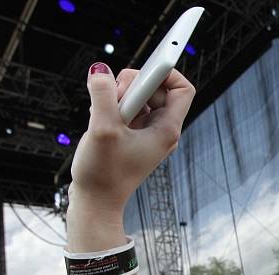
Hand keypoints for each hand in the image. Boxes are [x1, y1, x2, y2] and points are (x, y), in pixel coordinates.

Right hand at [69, 63, 194, 218]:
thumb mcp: (102, 129)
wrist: (96, 202)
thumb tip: (100, 71)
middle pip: (157, 87)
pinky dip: (112, 105)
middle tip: (114, 94)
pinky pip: (127, 108)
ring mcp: (146, 132)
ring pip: (139, 97)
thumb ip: (103, 96)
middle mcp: (161, 130)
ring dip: (119, 94)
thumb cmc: (104, 174)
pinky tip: (99, 117)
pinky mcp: (131, 135)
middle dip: (134, 82)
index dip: (166, 71)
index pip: (182, 88)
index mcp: (167, 129)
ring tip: (104, 109)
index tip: (144, 68)